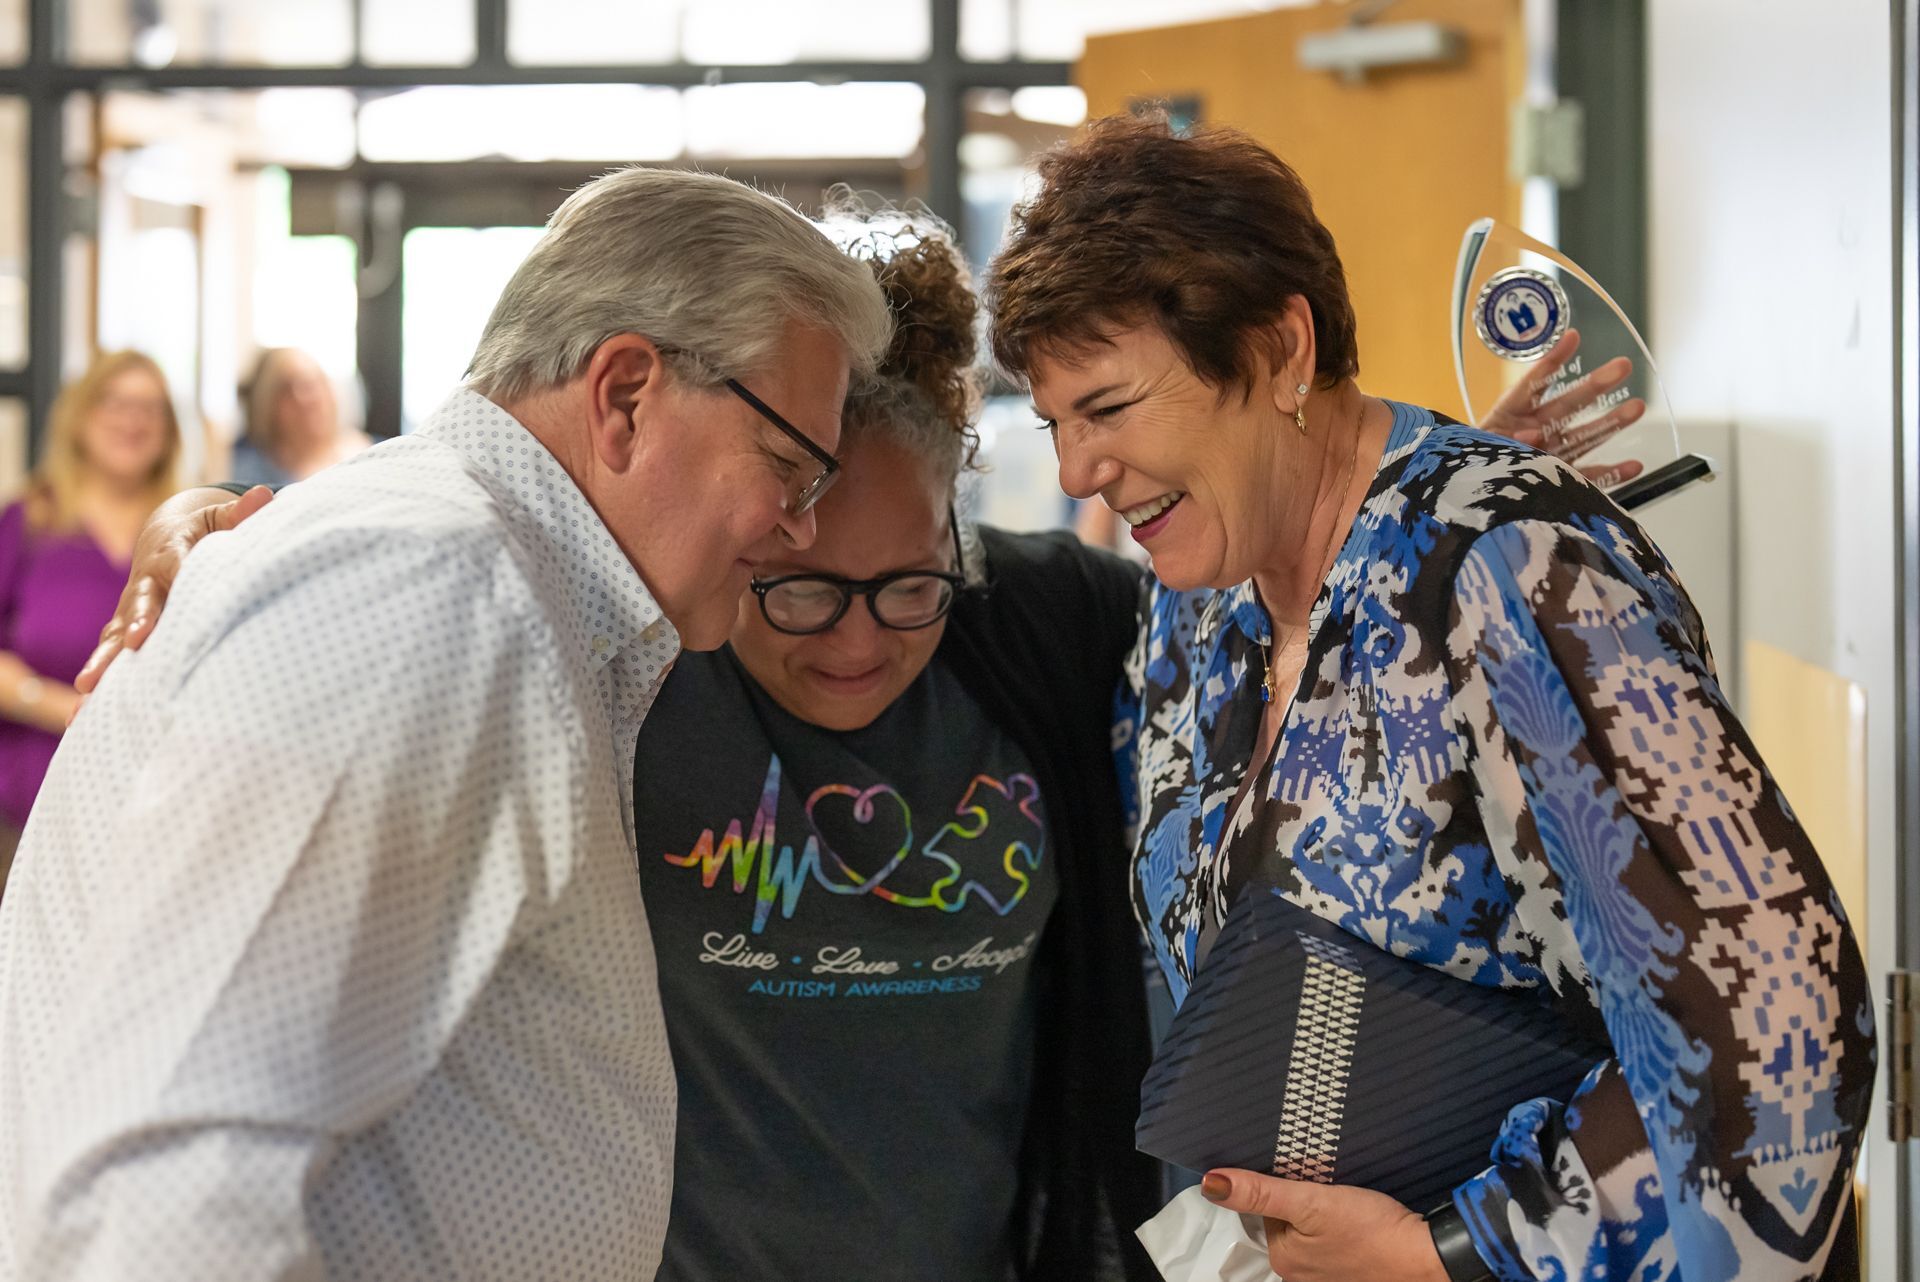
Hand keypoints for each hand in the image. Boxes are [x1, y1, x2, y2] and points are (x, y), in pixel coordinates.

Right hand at [73, 486, 274, 699]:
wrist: (165, 536)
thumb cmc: (206, 531)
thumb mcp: (222, 517)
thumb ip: (241, 514)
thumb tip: (264, 495)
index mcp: (174, 553)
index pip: (178, 567)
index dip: (180, 578)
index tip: (185, 591)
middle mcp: (146, 584)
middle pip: (140, 604)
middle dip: (139, 622)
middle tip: (138, 641)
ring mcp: (132, 611)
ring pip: (115, 638)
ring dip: (103, 663)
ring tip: (87, 690)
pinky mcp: (126, 632)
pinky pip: (112, 658)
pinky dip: (100, 685)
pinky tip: (82, 717)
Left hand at [1200, 1169, 1447, 1281]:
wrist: (1428, 1255)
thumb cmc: (1370, 1228)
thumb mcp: (1312, 1200)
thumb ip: (1261, 1191)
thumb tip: (1210, 1183)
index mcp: (1283, 1259)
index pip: (1266, 1211)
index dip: (1284, 1187)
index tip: (1306, 1177)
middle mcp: (1298, 1276)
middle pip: (1288, 1222)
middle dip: (1304, 1201)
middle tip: (1330, 1188)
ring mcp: (1327, 1277)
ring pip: (1311, 1232)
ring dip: (1323, 1214)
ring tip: (1346, 1202)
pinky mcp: (1352, 1273)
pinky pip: (1333, 1244)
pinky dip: (1341, 1229)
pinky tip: (1358, 1219)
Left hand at [1477, 329, 1646, 487]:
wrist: (1468, 492)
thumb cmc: (1470, 462)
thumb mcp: (1476, 446)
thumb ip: (1501, 439)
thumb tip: (1528, 434)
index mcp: (1510, 415)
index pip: (1533, 384)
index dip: (1552, 361)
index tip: (1573, 337)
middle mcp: (1535, 430)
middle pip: (1568, 405)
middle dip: (1595, 386)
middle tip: (1624, 366)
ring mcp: (1550, 454)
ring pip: (1584, 436)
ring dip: (1612, 422)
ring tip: (1638, 406)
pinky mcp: (1559, 480)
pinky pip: (1588, 478)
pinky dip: (1611, 474)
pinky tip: (1634, 465)